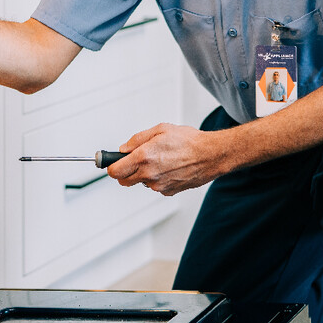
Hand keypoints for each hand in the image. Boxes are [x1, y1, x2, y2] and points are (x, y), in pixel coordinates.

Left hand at [107, 123, 225, 194]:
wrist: (211, 155)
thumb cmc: (189, 141)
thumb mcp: (160, 130)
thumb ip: (137, 140)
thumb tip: (123, 149)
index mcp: (144, 157)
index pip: (115, 171)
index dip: (111, 166)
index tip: (112, 162)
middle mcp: (149, 174)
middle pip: (124, 181)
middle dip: (124, 172)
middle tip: (132, 161)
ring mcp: (159, 185)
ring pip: (141, 183)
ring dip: (144, 174)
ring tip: (160, 160)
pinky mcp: (169, 191)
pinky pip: (155, 186)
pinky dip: (157, 178)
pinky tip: (169, 167)